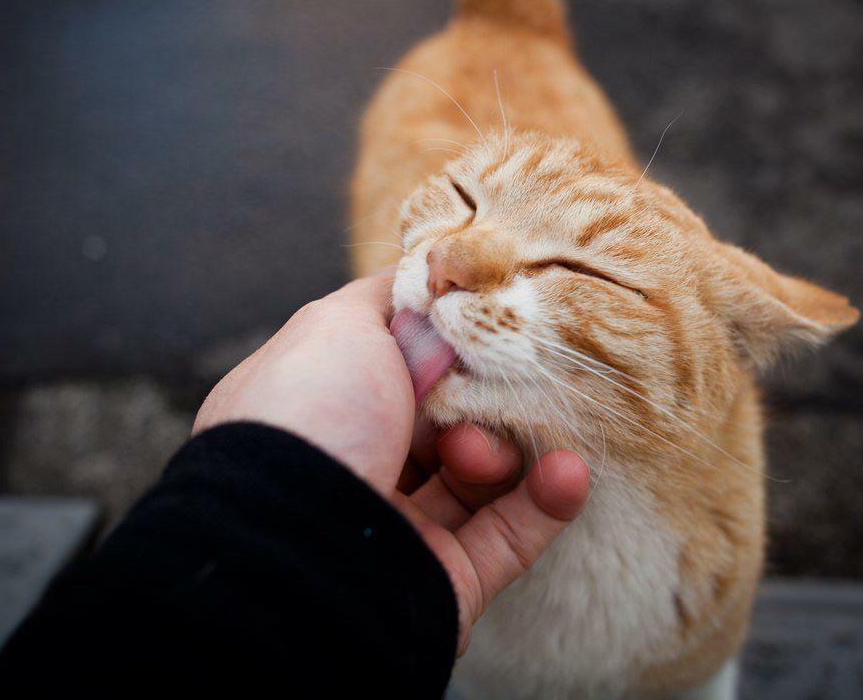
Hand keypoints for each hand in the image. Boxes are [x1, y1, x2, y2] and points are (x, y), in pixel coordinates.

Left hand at [194, 270, 590, 652]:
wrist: (294, 543)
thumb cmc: (310, 415)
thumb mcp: (336, 326)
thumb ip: (388, 300)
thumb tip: (431, 282)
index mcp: (322, 410)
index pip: (397, 369)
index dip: (443, 345)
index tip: (488, 322)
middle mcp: (356, 467)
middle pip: (448, 420)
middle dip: (481, 398)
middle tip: (490, 386)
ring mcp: (400, 528)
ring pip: (482, 476)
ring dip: (506, 449)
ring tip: (484, 449)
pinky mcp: (446, 580)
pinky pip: (511, 536)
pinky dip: (547, 500)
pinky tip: (568, 473)